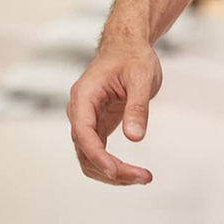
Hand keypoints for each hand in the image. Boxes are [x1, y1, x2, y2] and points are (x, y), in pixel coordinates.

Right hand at [67, 40, 162, 184]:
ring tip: (143, 178)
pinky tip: (134, 173)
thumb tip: (135, 138)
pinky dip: (114, 165)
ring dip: (113, 173)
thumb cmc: (133, 56)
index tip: (117, 171)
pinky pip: (99, 153)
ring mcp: (87, 121)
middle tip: (143, 177)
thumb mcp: (141, 76)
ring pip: (90, 158)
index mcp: (84, 97)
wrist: (128, 45)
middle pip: (86, 152)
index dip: (97, 155)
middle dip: (111, 170)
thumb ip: (137, 106)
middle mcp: (80, 112)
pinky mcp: (98, 126)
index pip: (83, 133)